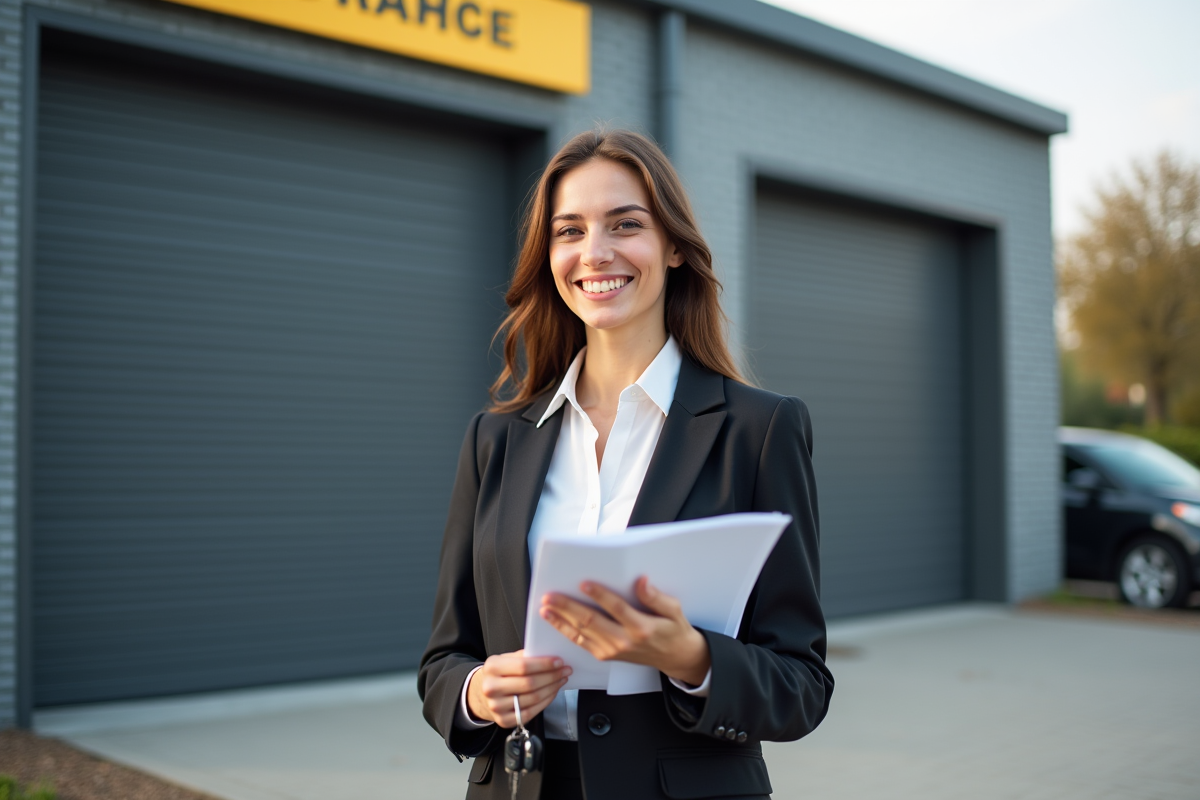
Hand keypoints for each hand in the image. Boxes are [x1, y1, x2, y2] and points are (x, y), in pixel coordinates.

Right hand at [466, 650, 571, 727]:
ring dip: (552, 688)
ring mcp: (496, 706)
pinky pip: (531, 712)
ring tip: (561, 680)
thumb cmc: (501, 673)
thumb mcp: (507, 659)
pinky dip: (546, 701)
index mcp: (492, 667)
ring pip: (533, 698)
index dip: (544, 665)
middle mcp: (491, 688)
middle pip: (530, 683)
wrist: (483, 694)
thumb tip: (551, 658)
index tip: (559, 662)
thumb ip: (525, 657)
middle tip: (565, 671)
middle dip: (552, 676)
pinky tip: (552, 693)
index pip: (523, 666)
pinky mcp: (503, 720)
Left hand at [539, 576, 710, 685]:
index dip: (599, 595)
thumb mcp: (674, 610)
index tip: (583, 583)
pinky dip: (566, 632)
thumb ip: (656, 597)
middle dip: (568, 608)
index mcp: (641, 628)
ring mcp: (612, 651)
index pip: (616, 609)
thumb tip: (642, 581)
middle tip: (551, 596)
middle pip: (591, 622)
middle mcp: (624, 641)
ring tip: (546, 608)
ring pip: (582, 634)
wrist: (675, 658)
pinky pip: (582, 643)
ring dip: (561, 620)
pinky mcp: (606, 656)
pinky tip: (555, 622)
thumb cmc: (673, 631)